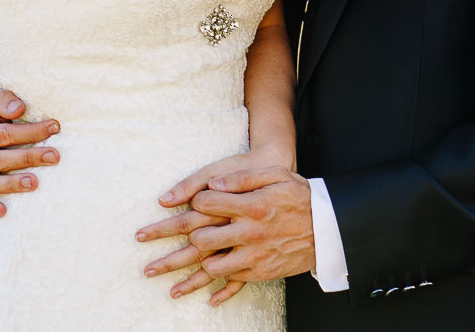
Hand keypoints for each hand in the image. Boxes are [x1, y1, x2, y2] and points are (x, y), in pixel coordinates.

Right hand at [0, 85, 59, 219]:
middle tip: (54, 156)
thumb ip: (2, 99)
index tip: (55, 128)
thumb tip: (19, 109)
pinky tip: (3, 211)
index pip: (3, 134)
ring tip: (35, 182)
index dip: (29, 132)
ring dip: (13, 183)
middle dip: (29, 157)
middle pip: (0, 159)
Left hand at [135, 167, 315, 304]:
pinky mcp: (260, 270)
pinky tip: (203, 297)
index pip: (208, 204)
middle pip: (201, 240)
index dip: (187, 204)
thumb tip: (214, 181)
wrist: (327, 227)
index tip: (168, 208)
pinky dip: (218, 291)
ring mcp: (254, 255)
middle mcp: (249, 233)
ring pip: (212, 266)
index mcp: (251, 206)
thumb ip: (243, 178)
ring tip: (161, 277)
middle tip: (146, 244)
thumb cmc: (299, 195)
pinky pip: (234, 282)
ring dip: (185, 272)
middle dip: (171, 243)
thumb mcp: (275, 176)